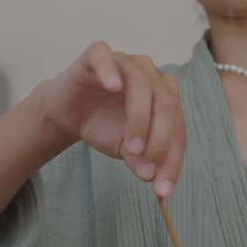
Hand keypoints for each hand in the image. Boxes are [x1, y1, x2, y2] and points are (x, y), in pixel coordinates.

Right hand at [39, 41, 185, 197]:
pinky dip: (110, 71)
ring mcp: (125, 62)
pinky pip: (105, 57)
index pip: (178, 129)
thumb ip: (142, 161)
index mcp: (167, 98)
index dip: (172, 161)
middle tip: (145, 168)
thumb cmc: (104, 126)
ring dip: (140, 118)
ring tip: (130, 147)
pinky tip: (111, 88)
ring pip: (142, 82)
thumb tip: (151, 177)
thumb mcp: (125, 150)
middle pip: (167, 104)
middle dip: (160, 140)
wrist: (68, 113)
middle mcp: (152, 75)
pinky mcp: (96, 55)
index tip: (162, 190)